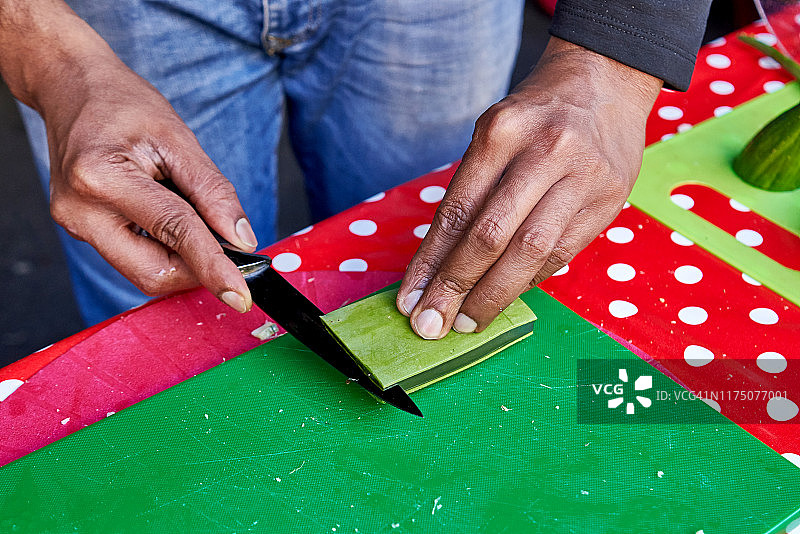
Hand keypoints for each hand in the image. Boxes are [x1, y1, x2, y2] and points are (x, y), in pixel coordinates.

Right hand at [41, 62, 256, 310]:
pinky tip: (173, 224)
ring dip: (182, 261)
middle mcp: (80, 210)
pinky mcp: (81, 231)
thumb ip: (213, 192)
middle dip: (197, 271)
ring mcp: (76, 225)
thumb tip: (241, 240)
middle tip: (231, 255)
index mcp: (102, 177)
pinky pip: (132, 259)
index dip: (213, 266)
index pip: (173, 233)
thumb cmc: (123, 106)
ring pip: (143, 272)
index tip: (241, 293)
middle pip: (152, 272)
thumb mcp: (179, 139)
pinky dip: (164, 251)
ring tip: (195, 222)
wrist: (72, 90)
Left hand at [397, 37, 661, 338]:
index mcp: (501, 131)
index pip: (456, 211)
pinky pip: (560, 254)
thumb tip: (437, 267)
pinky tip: (506, 295)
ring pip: (530, 253)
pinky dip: (528, 281)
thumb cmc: (533, 119)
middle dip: (456, 287)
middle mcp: (544, 151)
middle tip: (433, 325)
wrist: (604, 86)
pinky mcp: (607, 201)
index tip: (411, 299)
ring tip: (467, 322)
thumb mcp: (492, 136)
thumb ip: (470, 194)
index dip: (430, 262)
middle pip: (491, 236)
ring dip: (493, 295)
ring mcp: (581, 177)